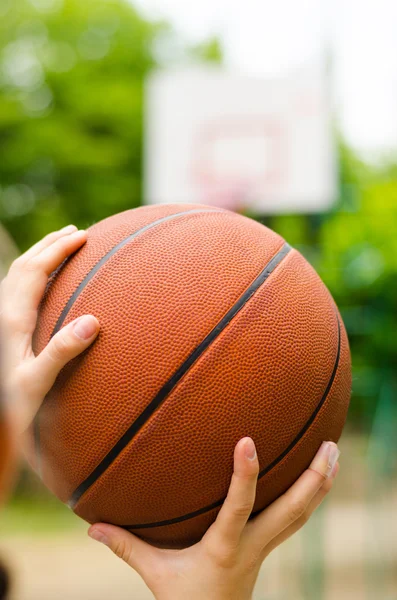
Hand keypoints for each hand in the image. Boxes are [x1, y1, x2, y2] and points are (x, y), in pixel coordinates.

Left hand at [0, 225, 99, 435]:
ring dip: (40, 256)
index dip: (59, 250)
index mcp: (11, 319)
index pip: (36, 271)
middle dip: (50, 245)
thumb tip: (92, 322)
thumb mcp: (35, 383)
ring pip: (16, 274)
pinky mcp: (2, 329)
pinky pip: (15, 288)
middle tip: (76, 232)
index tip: (83, 236)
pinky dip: (33, 274)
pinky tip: (44, 285)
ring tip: (61, 248)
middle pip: (24, 265)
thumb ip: (61, 352)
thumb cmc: (7, 405)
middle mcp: (2, 312)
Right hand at [89, 438, 339, 599]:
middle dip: (314, 479)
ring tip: (333, 453)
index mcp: (225, 548)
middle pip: (292, 512)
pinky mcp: (268, 546)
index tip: (248, 441)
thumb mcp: (155, 573)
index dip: (245, 476)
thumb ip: (126, 546)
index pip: (239, 508)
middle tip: (330, 445)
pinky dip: (309, 495)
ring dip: (320, 484)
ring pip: (301, 515)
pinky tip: (316, 476)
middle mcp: (253, 546)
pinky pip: (294, 518)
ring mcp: (266, 548)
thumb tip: (91, 526)